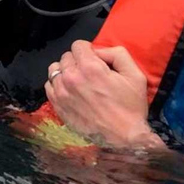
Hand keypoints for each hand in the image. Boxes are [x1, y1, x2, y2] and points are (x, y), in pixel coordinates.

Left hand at [45, 40, 165, 148]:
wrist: (124, 138)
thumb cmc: (131, 107)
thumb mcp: (135, 75)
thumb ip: (117, 54)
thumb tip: (98, 50)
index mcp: (90, 67)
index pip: (78, 45)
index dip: (88, 50)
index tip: (95, 60)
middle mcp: (71, 77)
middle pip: (66, 56)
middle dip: (78, 60)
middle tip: (90, 73)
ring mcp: (61, 91)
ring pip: (55, 69)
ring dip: (65, 71)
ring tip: (78, 81)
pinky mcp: (56, 104)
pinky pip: (49, 85)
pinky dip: (58, 84)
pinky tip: (70, 91)